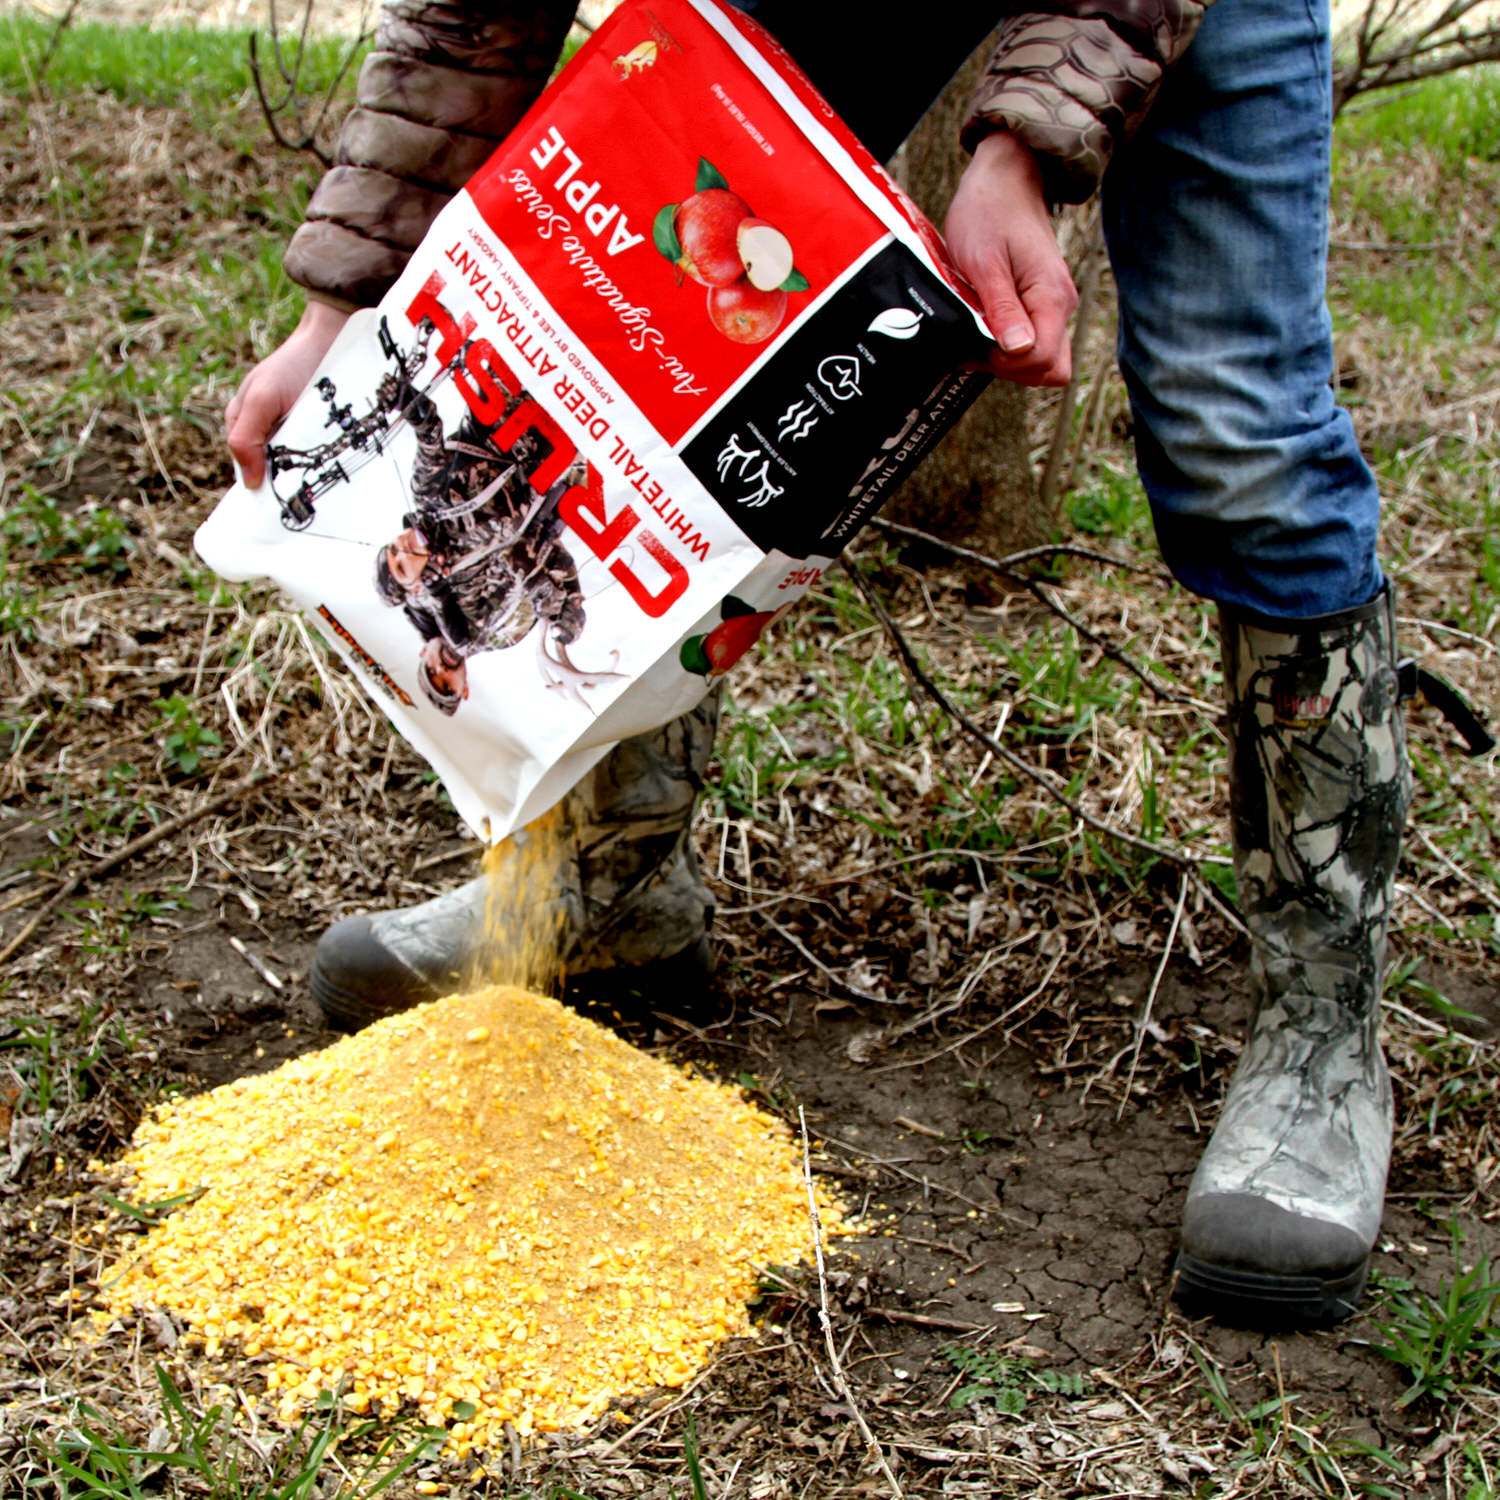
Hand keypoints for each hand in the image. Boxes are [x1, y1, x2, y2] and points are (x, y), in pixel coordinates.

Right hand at [224, 300, 351, 486]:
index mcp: (244, 426)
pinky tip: (337, 477)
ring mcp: (296, 436)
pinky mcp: (322, 436)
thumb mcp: (261, 399)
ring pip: (300, 471)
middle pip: (275, 474)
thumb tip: (249, 483)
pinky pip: (322, 460)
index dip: (260, 490)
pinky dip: (327, 467)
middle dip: (289, 487)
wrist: (330, 339)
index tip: (276, 514)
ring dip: (311, 479)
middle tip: (306, 503)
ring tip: (323, 491)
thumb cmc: (290, 366)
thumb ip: (245, 437)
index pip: (247, 470)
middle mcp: (269, 434)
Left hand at [945, 131, 1077, 386]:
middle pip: (1047, 369)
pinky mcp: (1040, 304)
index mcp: (1050, 297)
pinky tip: (982, 325)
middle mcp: (1060, 306)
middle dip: (1008, 368)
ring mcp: (1052, 306)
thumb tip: (1017, 350)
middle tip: (974, 341)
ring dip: (1005, 359)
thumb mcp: (985, 262)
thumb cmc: (989, 212)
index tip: (977, 342)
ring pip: (1040, 360)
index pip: (1042, 360)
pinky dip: (1006, 345)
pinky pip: (1031, 342)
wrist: (1005, 178)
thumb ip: (1002, 308)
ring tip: (975, 331)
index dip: (1006, 363)